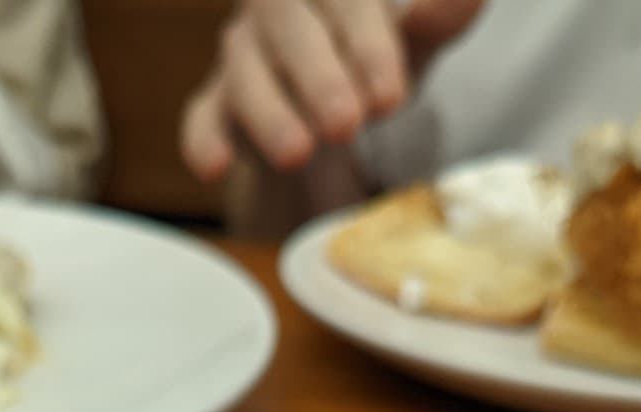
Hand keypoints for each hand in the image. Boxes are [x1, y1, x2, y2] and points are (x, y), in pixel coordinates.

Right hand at [181, 0, 484, 180]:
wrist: (338, 98)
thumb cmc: (377, 56)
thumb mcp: (417, 38)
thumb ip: (439, 17)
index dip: (366, 44)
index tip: (391, 97)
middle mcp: (279, 6)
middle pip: (286, 25)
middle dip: (317, 76)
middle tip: (345, 125)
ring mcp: (244, 53)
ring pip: (244, 72)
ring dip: (269, 113)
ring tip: (297, 154)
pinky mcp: (217, 102)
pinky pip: (201, 115)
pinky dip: (203, 140)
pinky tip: (214, 166)